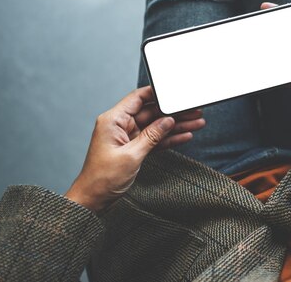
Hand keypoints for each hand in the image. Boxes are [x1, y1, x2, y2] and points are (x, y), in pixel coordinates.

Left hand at [65, 86, 204, 212]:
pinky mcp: (133, 148)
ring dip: (176, 125)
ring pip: (156, 126)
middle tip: (193, 111)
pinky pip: (155, 139)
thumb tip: (168, 121)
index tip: (175, 92)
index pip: (138, 98)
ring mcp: (127, 137)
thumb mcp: (132, 155)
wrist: (93, 199)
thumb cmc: (102, 178)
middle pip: (151, 112)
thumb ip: (152, 136)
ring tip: (196, 122)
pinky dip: (169, 138)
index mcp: (113, 120)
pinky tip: (185, 135)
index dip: (157, 93)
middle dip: (174, 112)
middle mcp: (120, 125)